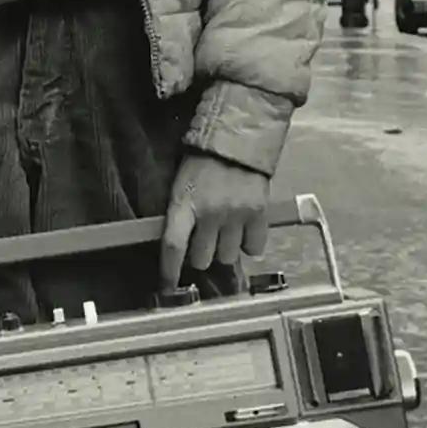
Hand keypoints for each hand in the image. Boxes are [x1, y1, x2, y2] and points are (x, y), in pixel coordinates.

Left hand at [160, 151, 269, 291]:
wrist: (237, 140)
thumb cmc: (202, 162)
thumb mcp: (181, 185)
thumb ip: (180, 214)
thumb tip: (178, 246)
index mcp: (184, 203)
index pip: (172, 246)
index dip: (169, 271)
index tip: (167, 287)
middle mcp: (210, 213)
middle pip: (202, 259)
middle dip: (200, 255)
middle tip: (203, 241)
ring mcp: (236, 215)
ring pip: (227, 257)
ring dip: (224, 250)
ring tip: (224, 232)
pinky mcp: (259, 214)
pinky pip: (254, 248)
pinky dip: (248, 245)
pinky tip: (243, 232)